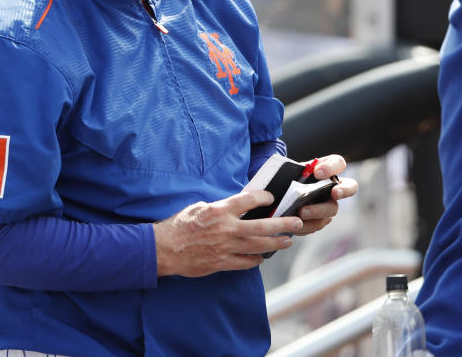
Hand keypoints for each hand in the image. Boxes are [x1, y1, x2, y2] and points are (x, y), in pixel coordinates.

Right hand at [153, 191, 303, 276]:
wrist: (165, 248)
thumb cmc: (179, 225)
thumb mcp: (198, 207)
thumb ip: (219, 208)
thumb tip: (235, 207)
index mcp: (219, 210)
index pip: (248, 200)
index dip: (263, 197)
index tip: (271, 198)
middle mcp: (226, 228)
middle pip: (263, 225)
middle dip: (283, 224)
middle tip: (297, 222)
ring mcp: (226, 247)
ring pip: (259, 246)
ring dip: (276, 243)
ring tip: (286, 241)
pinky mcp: (222, 262)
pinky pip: (246, 262)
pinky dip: (256, 259)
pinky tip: (262, 257)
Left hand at [292, 154, 357, 236]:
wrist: (278, 195)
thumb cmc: (286, 178)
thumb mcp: (288, 172)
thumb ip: (294, 171)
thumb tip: (290, 176)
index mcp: (326, 168)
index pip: (338, 162)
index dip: (332, 167)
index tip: (317, 173)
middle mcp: (334, 186)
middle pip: (349, 187)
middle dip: (343, 190)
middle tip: (334, 193)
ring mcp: (329, 204)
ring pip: (332, 209)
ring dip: (318, 211)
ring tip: (302, 212)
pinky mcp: (320, 219)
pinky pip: (318, 224)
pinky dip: (306, 225)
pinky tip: (295, 225)